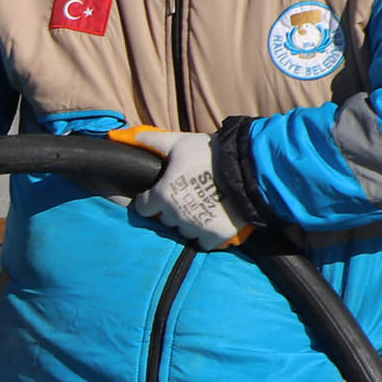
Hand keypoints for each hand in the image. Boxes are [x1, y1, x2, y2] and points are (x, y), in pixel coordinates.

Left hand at [113, 126, 248, 248]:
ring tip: (203, 205)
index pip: (144, 207)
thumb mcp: (180, 143)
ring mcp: (196, 228)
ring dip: (189, 222)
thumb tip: (130, 138)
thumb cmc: (212, 153)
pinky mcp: (215, 236)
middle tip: (188, 195)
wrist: (252, 167)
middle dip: (172, 210)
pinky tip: (214, 219)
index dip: (152, 200)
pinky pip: (203, 243)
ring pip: (183, 231)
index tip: (162, 194)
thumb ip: (153, 142)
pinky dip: (206, 235)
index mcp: (162, 195)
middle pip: (165, 219)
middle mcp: (175, 216)